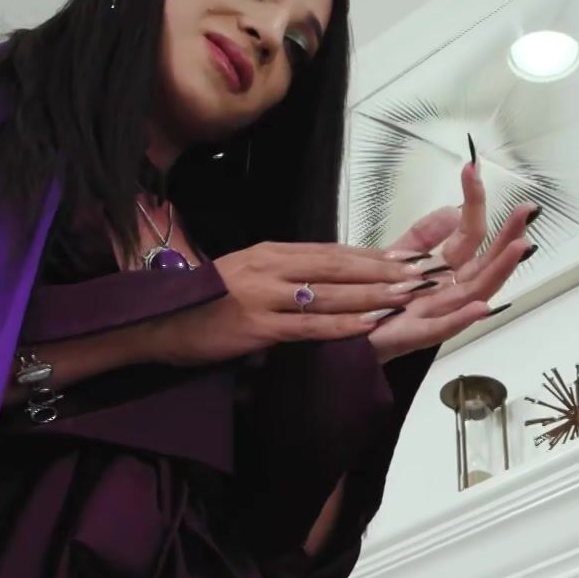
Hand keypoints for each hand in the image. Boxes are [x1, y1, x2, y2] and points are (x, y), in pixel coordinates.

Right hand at [143, 242, 433, 366]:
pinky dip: (341, 325)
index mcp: (270, 252)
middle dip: (382, 271)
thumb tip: (323, 274)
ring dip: (372, 295)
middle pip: (338, 266)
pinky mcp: (257, 326)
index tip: (405, 258)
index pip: (331, 250)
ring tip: (407, 297)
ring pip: (330, 293)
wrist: (158, 322)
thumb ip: (283, 272)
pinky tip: (368, 326)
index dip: (371, 255)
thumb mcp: (245, 274)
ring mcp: (264, 296)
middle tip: (420, 274)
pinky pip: (309, 325)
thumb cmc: (203, 302)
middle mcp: (270, 267)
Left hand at [369, 145, 538, 362]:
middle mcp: (446, 291)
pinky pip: (442, 329)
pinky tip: (482, 306)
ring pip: (475, 293)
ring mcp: (434, 315)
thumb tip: (453, 210)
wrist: (343, 332)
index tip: (473, 169)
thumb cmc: (373, 297)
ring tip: (519, 247)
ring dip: (499, 271)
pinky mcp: (412, 336)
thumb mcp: (396, 256)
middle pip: (485, 263)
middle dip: (508, 237)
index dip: (474, 203)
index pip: (469, 235)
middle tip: (526, 209)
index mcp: (443, 271)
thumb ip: (424, 236)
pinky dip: (463, 318)